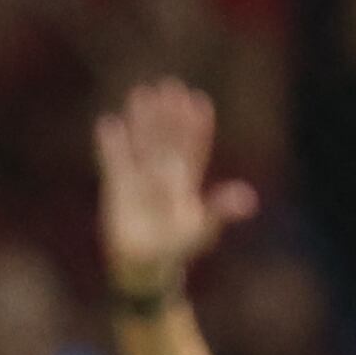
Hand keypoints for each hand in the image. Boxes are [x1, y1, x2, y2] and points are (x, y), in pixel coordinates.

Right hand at [94, 79, 258, 295]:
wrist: (144, 268)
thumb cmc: (175, 250)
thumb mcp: (202, 230)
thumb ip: (220, 210)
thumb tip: (247, 198)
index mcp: (186, 181)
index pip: (192, 148)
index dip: (195, 127)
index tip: (198, 102)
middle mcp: (163, 174)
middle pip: (166, 138)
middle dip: (167, 114)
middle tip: (169, 86)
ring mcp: (139, 178)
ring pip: (142, 142)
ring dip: (142, 120)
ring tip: (141, 93)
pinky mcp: (117, 187)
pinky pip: (112, 161)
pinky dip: (110, 145)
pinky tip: (108, 124)